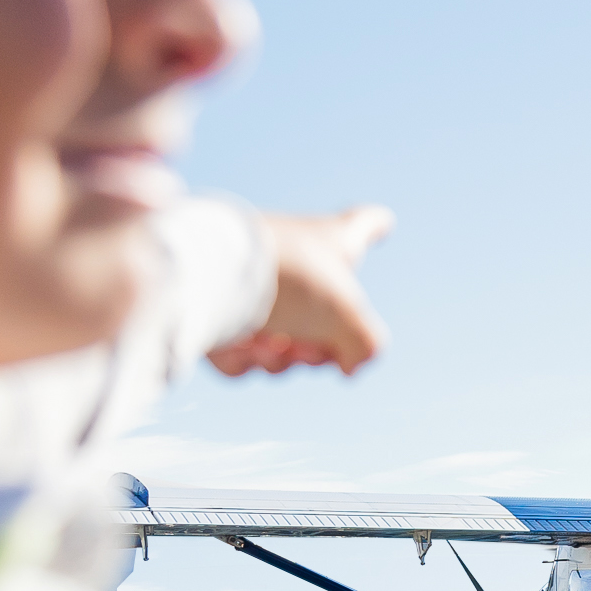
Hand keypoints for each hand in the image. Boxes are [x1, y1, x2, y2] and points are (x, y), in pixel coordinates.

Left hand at [211, 205, 391, 374]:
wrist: (207, 276)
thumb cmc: (286, 279)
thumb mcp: (348, 314)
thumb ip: (366, 344)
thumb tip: (348, 365)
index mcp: (328, 241)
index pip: (362, 226)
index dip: (375, 228)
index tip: (383, 224)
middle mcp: (291, 260)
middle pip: (323, 316)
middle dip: (320, 347)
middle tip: (313, 350)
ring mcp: (251, 287)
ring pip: (280, 343)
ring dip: (281, 359)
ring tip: (270, 346)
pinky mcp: (214, 311)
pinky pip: (241, 353)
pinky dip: (243, 358)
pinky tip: (240, 346)